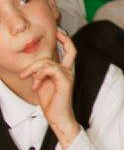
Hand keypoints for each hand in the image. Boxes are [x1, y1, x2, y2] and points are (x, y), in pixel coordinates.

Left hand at [19, 30, 79, 146]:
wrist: (58, 117)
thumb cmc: (51, 102)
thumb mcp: (43, 84)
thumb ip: (41, 72)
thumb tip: (34, 66)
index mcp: (65, 71)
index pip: (70, 51)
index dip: (66, 40)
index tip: (59, 32)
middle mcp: (69, 71)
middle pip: (69, 50)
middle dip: (62, 41)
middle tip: (53, 37)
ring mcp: (68, 76)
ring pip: (49, 62)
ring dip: (34, 69)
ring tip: (27, 78)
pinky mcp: (65, 82)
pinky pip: (51, 70)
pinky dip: (39, 75)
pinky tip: (35, 85)